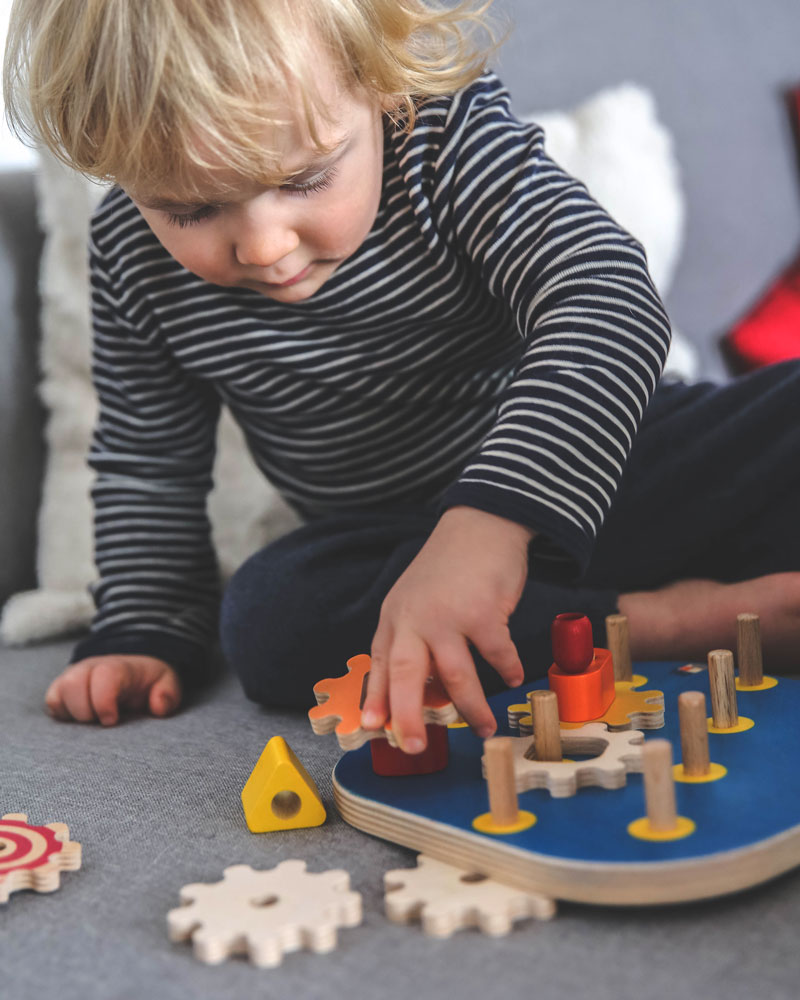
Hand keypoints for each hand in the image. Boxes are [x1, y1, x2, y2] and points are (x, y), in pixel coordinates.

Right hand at [44, 655, 181, 725]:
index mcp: (118, 667)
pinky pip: (52, 702)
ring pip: (57, 693)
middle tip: (104, 722)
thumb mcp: (166, 683)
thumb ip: (168, 694)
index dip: (104, 701)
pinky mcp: (60, 689)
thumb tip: (158, 707)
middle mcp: (90, 668)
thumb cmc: (148, 682)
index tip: (112, 720)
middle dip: (86, 710)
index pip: (103, 676)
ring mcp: (73, 677)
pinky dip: (63, 715)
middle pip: (74, 683)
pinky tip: (81, 720)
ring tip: (93, 721)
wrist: (130, 672)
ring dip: (74, 714)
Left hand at [361, 506, 533, 751]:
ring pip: (456, 676)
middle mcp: (414, 618)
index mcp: (395, 619)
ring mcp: (448, 615)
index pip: (380, 665)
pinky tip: (514, 678)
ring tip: (482, 728)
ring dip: (471, 707)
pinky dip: (508, 670)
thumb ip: (412, 641)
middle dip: (407, 716)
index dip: (377, 698)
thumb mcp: (416, 602)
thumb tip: (419, 694)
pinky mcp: (483, 612)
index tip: (373, 727)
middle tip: (412, 746)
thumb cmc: (450, 571)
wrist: (481, 525)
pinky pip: (497, 655)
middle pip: (405, 675)